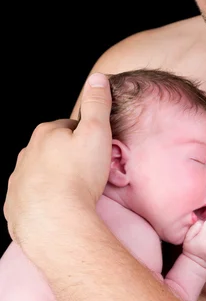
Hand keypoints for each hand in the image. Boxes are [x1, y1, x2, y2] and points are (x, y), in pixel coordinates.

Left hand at [4, 73, 111, 247]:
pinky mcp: (14, 207)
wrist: (56, 222)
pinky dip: (42, 202)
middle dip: (66, 157)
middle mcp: (26, 155)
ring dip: (53, 180)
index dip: (84, 137)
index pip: (67, 128)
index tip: (95, 150)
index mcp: (45, 134)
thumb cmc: (79, 177)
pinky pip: (29, 200)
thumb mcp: (96, 133)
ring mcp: (17, 182)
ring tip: (74, 194)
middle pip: (50, 151)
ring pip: (38, 175)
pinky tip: (58, 210)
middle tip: (88, 173)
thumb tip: (97, 78)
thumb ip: (97, 104)